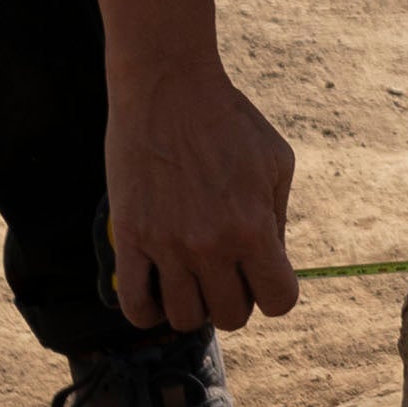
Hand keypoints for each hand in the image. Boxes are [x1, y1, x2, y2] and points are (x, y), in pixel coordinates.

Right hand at [105, 67, 300, 332]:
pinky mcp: (128, 238)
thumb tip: (272, 261)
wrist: (168, 88)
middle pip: (231, 317)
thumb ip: (277, 218)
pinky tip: (157, 289)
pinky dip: (148, 310)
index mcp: (254, 227)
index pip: (278, 301)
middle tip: (227, 271)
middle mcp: (211, 244)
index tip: (264, 273)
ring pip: (184, 318)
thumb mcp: (276, 163)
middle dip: (235, 300)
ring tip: (192, 278)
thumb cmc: (229, 121)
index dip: (275, 292)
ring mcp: (166, 245)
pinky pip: (135, 306)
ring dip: (193, 306)